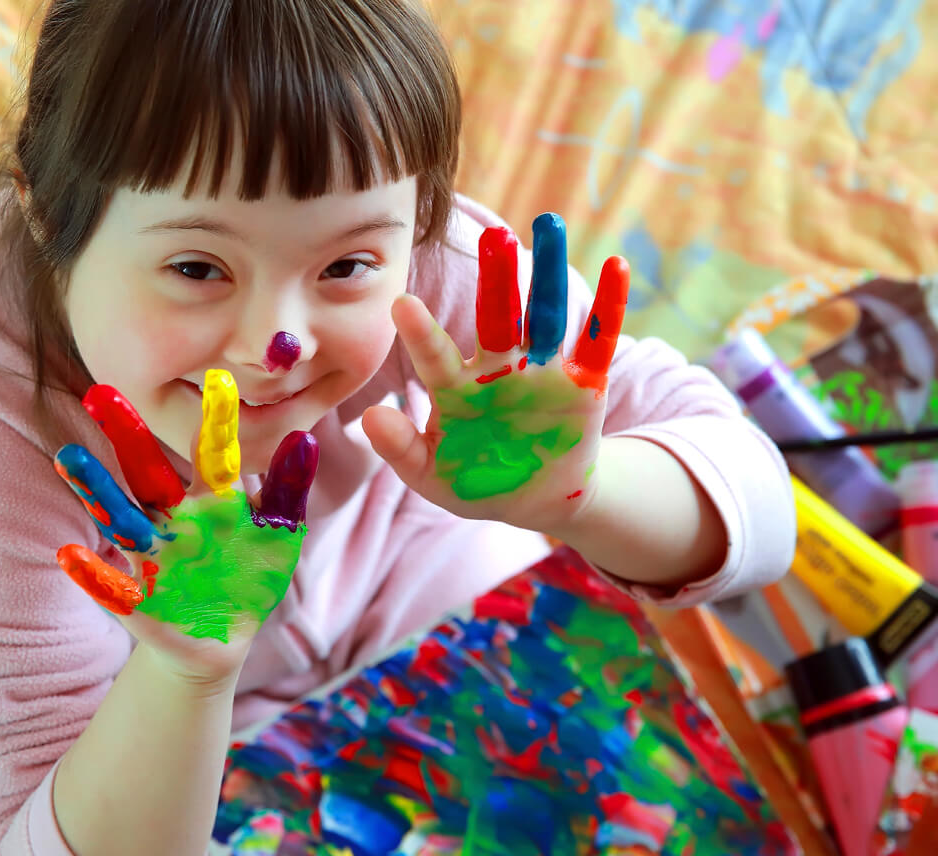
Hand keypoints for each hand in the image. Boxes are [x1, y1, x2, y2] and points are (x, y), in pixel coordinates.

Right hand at [53, 372, 318, 683]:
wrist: (222, 639)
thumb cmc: (250, 577)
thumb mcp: (277, 535)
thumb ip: (287, 491)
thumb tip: (304, 438)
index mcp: (210, 500)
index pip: (211, 453)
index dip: (215, 420)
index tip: (217, 377)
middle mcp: (173, 519)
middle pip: (148, 472)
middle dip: (127, 436)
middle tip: (101, 391)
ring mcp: (152, 557)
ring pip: (121, 518)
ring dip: (96, 489)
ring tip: (70, 456)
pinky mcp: (138, 602)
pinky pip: (111, 586)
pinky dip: (91, 574)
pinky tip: (69, 555)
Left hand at [362, 213, 628, 534]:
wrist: (535, 500)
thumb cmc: (474, 482)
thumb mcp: (432, 476)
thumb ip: (401, 449)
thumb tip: (369, 417)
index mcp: (457, 388)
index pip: (436, 357)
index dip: (421, 334)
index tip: (401, 303)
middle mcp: (498, 368)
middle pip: (496, 317)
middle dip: (496, 278)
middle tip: (493, 236)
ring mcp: (542, 372)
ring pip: (545, 315)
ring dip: (548, 273)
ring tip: (548, 225)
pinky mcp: (583, 383)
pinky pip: (597, 340)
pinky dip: (609, 306)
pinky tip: (617, 267)